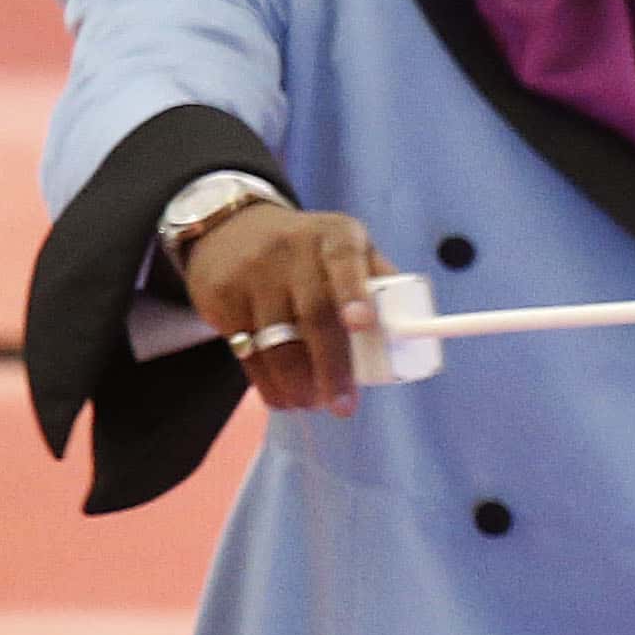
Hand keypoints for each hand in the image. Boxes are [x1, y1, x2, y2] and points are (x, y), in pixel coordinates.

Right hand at [181, 201, 388, 418]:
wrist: (232, 229)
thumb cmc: (309, 250)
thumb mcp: (344, 245)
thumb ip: (376, 278)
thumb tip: (412, 327)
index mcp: (334, 236)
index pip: (345, 260)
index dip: (354, 292)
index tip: (362, 325)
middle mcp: (291, 249)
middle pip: (313, 312)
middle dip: (331, 365)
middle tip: (343, 404)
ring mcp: (252, 273)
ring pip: (275, 339)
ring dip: (297, 382)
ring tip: (313, 404)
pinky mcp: (222, 297)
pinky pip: (246, 349)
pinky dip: (267, 382)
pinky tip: (283, 397)